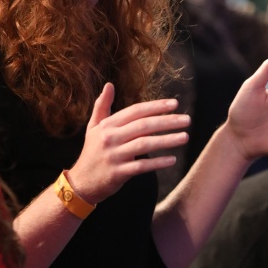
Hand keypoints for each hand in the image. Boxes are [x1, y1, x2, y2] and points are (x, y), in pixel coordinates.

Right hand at [67, 83, 189, 203]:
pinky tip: (172, 160)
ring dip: (167, 140)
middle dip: (167, 121)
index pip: (135, 111)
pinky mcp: (118, 173)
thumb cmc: (92, 152)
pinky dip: (157, 163)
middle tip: (187, 120)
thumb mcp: (93, 127)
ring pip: (144, 145)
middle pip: (143, 126)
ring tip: (185, 137)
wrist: (81, 183)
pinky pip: (141, 166)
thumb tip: (109, 85)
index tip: (174, 104)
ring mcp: (114, 156)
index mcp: (108, 125)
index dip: (156, 106)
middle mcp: (111, 138)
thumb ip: (102, 106)